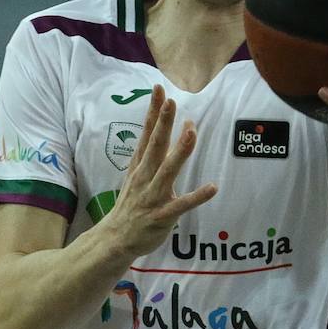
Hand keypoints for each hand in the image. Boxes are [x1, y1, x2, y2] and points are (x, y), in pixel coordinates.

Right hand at [103, 84, 217, 256]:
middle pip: (155, 146)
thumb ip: (154, 154)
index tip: (159, 90)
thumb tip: (175, 130)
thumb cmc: (132, 204)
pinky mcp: (161, 216)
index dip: (153, 112)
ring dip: (180, 152)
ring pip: (167, 171)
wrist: (115, 238)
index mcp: (139, 166)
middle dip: (163, 124)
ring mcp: (152, 197)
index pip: (146, 134)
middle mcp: (145, 177)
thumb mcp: (138, 175)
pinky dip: (196, 197)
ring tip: (191, 133)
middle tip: (172, 101)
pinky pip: (181, 206)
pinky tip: (212, 188)